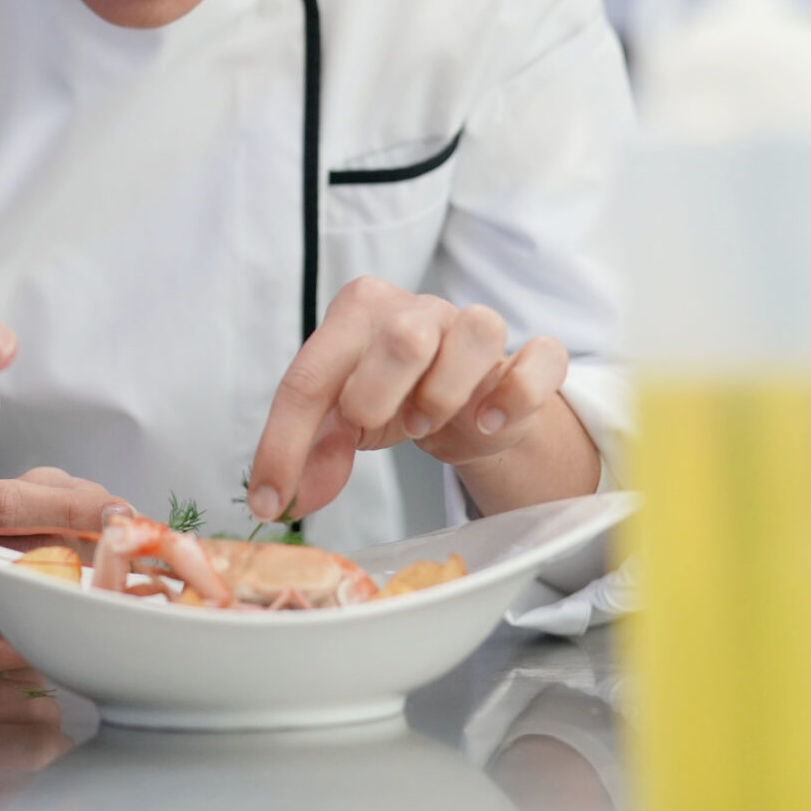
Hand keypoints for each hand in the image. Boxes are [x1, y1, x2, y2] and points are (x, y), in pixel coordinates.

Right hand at [0, 468, 122, 677]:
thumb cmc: (0, 532)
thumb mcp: (28, 495)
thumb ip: (72, 496)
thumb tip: (123, 519)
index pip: (10, 505)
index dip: (69, 510)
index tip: (119, 516)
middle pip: (24, 561)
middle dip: (87, 563)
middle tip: (130, 564)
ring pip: (28, 611)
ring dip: (76, 605)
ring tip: (94, 592)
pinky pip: (20, 648)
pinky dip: (51, 635)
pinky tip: (58, 621)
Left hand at [244, 277, 591, 522]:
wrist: (462, 406)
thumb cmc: (391, 400)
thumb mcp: (340, 423)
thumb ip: (310, 453)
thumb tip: (281, 501)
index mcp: (358, 314)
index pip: (310, 375)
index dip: (284, 444)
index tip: (271, 500)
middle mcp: (418, 310)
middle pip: (402, 334)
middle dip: (377, 392)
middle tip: (369, 426)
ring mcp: (474, 328)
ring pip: (478, 329)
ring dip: (448, 389)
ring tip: (425, 423)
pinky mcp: (526, 359)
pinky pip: (540, 358)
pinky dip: (517, 393)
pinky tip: (488, 422)